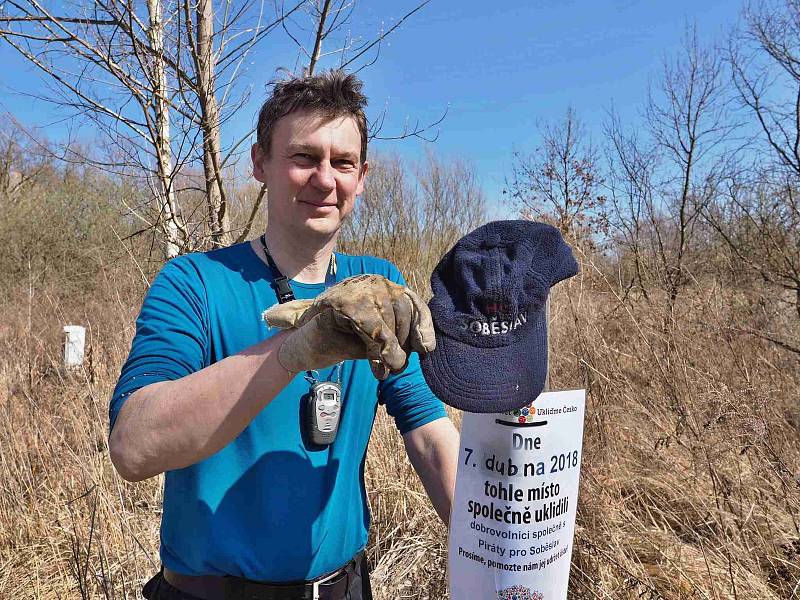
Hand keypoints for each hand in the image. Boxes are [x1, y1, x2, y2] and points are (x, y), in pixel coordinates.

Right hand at [262, 275, 435, 378]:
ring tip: (385, 368)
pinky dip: (376, 347)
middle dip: (402, 342)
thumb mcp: (377, 340)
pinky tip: (377, 364)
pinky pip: (369, 325)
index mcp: (384, 289)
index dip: (422, 325)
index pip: (412, 302)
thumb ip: (398, 338)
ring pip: (386, 318)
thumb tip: (424, 346)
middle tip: (395, 365)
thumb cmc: (344, 341)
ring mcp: (356, 288)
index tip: (425, 348)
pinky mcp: (341, 301)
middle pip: (402, 309)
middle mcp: (372, 282)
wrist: (307, 346)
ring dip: (389, 349)